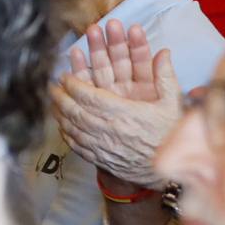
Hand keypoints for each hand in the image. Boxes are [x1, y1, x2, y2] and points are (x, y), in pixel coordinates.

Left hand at [51, 20, 181, 187]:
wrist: (171, 172)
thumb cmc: (172, 136)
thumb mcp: (173, 104)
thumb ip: (166, 77)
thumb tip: (164, 52)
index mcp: (124, 114)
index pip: (89, 96)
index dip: (73, 84)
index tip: (65, 77)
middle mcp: (109, 130)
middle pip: (74, 111)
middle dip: (60, 97)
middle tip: (52, 87)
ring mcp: (102, 146)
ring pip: (72, 127)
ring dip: (59, 114)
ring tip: (53, 103)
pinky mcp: (100, 159)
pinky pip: (76, 145)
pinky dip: (65, 133)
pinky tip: (62, 126)